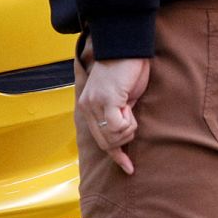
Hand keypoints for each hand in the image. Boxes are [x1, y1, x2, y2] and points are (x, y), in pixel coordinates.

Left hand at [78, 53, 150, 175]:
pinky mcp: (106, 100)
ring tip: (128, 105)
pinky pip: (119, 126)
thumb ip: (118, 116)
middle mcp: (87, 107)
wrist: (126, 49)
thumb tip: (123, 136)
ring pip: (114, 136)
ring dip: (128, 127)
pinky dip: (129, 122)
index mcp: (87, 108)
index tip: (128, 168)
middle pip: (106, 142)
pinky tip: (128, 105)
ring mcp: (95, 104)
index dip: (116, 155)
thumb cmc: (126, 72)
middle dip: (125, 137)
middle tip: (130, 115)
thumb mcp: (121, 99)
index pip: (100, 141)